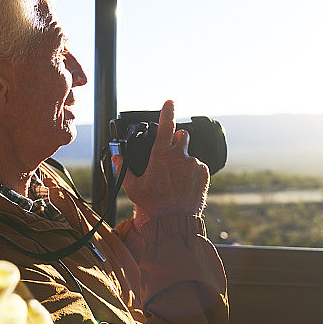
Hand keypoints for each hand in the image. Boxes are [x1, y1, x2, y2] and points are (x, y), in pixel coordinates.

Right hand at [112, 100, 208, 225]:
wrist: (174, 221)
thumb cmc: (153, 205)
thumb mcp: (133, 187)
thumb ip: (124, 169)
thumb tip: (117, 157)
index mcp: (162, 155)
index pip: (166, 126)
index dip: (168, 111)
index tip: (170, 102)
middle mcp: (180, 156)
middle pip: (182, 136)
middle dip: (177, 140)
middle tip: (169, 156)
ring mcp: (194, 164)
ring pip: (190, 154)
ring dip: (184, 161)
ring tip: (176, 180)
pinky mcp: (205, 173)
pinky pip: (199, 166)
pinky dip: (193, 172)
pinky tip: (185, 185)